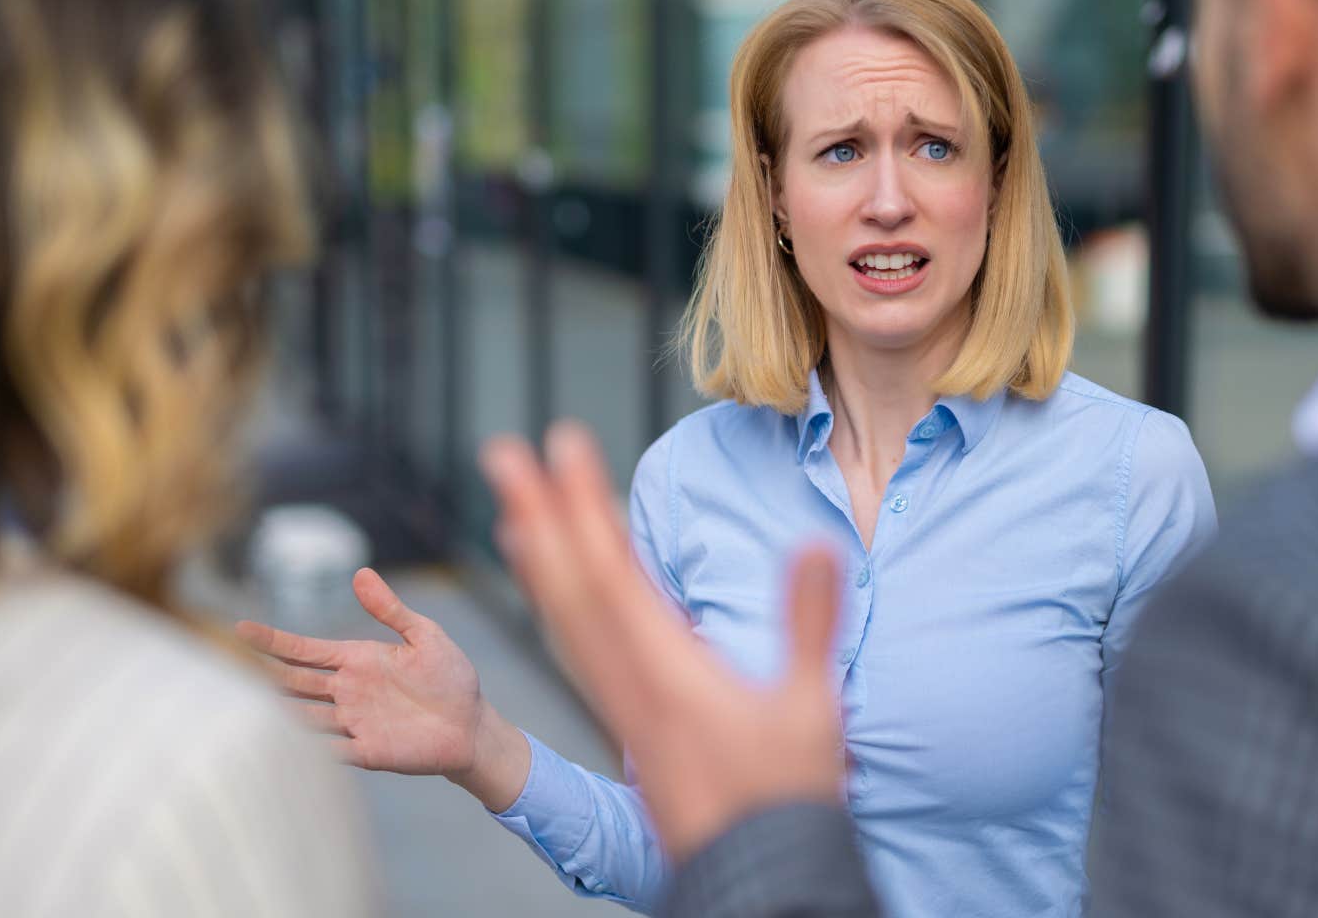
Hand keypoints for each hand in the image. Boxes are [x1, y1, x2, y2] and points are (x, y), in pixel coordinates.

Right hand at [236, 568, 532, 810]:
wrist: (471, 725)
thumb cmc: (451, 679)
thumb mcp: (424, 636)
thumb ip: (391, 610)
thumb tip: (360, 573)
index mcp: (358, 660)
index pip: (306, 650)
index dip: (274, 640)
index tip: (240, 628)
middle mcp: (347, 691)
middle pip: (295, 682)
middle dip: (264, 674)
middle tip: (225, 667)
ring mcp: (353, 722)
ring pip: (303, 716)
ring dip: (277, 712)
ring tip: (242, 708)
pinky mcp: (366, 751)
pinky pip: (328, 750)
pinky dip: (307, 749)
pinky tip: (284, 746)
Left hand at [480, 422, 846, 860]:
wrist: (756, 874)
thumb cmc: (785, 796)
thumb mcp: (810, 707)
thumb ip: (808, 623)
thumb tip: (816, 544)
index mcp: (666, 673)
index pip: (611, 572)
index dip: (583, 504)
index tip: (561, 443)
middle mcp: (629, 685)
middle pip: (570, 587)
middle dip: (537, 514)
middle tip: (502, 453)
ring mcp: (623, 705)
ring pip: (565, 620)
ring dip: (539, 556)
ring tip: (513, 506)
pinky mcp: (629, 721)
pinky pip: (578, 650)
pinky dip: (558, 605)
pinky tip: (553, 587)